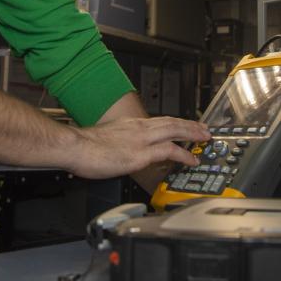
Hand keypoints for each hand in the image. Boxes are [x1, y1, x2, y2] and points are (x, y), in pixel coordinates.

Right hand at [67, 116, 209, 179]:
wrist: (75, 147)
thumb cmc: (85, 146)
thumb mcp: (107, 138)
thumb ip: (121, 142)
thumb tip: (125, 151)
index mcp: (131, 125)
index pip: (160, 121)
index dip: (176, 123)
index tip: (186, 126)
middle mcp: (139, 128)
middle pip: (172, 122)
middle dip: (190, 125)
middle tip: (205, 129)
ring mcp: (141, 140)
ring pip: (174, 131)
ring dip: (192, 134)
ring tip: (205, 139)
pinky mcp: (140, 154)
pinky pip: (168, 151)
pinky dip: (183, 154)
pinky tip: (191, 159)